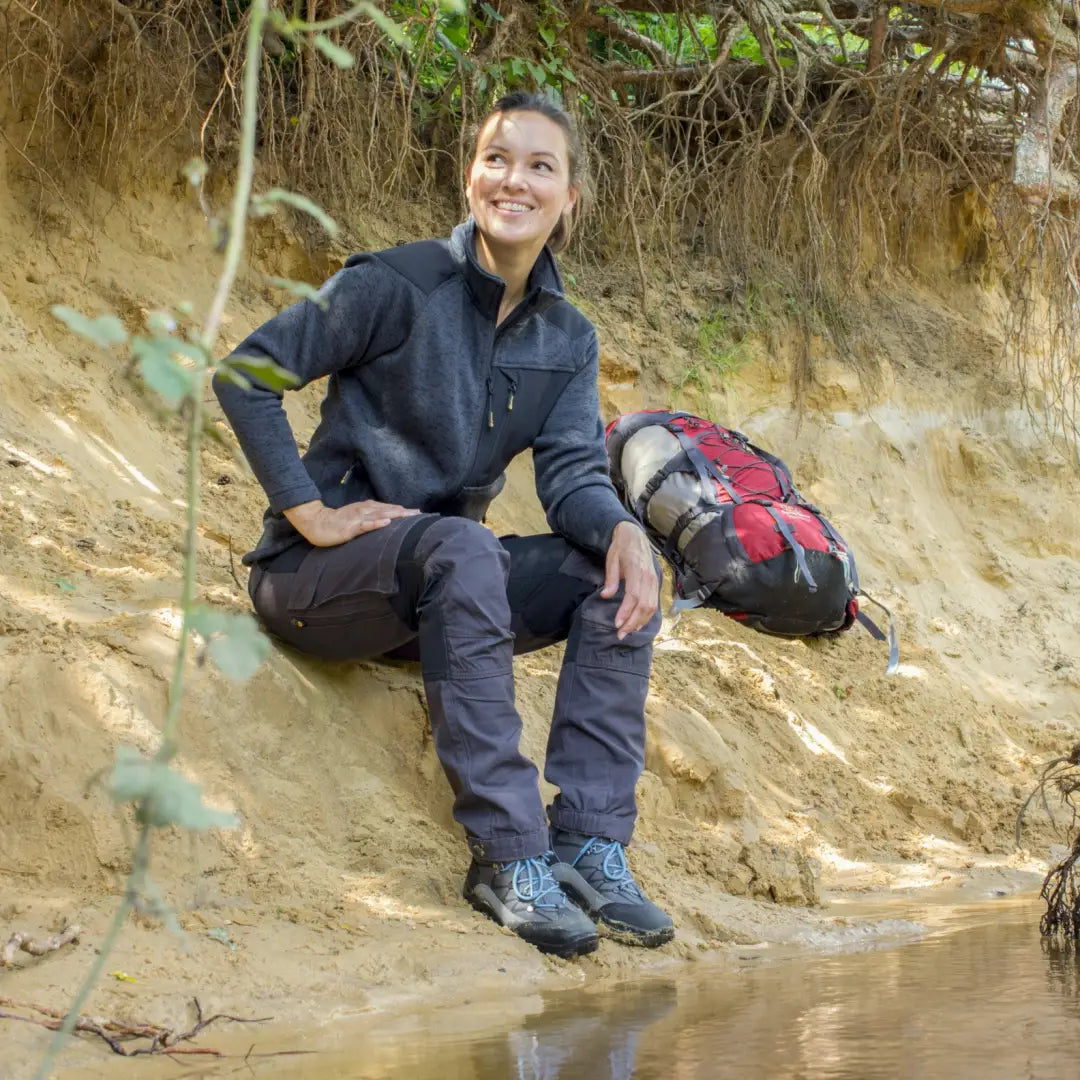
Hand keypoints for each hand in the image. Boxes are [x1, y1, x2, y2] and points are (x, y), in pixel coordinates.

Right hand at [284, 499, 419, 546]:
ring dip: (395, 515)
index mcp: (368, 508)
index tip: (420, 513)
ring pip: (380, 515)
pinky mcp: (350, 527)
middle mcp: (365, 510)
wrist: (316, 522)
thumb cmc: (338, 522)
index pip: (390, 508)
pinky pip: (365, 525)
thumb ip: (371, 518)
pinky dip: (376, 523)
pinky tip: (386, 523)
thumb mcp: (358, 518)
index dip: (405, 511)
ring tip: (409, 516)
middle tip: (421, 514)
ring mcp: (358, 518)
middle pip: (389, 510)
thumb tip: (387, 521)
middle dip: (405, 512)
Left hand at [601, 521, 658, 639]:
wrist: (634, 536)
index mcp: (637, 570)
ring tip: (627, 632)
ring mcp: (654, 581)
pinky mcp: (655, 584)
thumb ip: (610, 579)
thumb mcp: (611, 559)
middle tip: (620, 634)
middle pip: (644, 605)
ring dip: (640, 622)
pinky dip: (647, 616)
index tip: (617, 624)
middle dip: (632, 622)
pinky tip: (637, 624)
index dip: (626, 612)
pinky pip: (654, 604)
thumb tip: (605, 596)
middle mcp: (649, 577)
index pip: (633, 595)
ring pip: (651, 607)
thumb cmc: (621, 548)